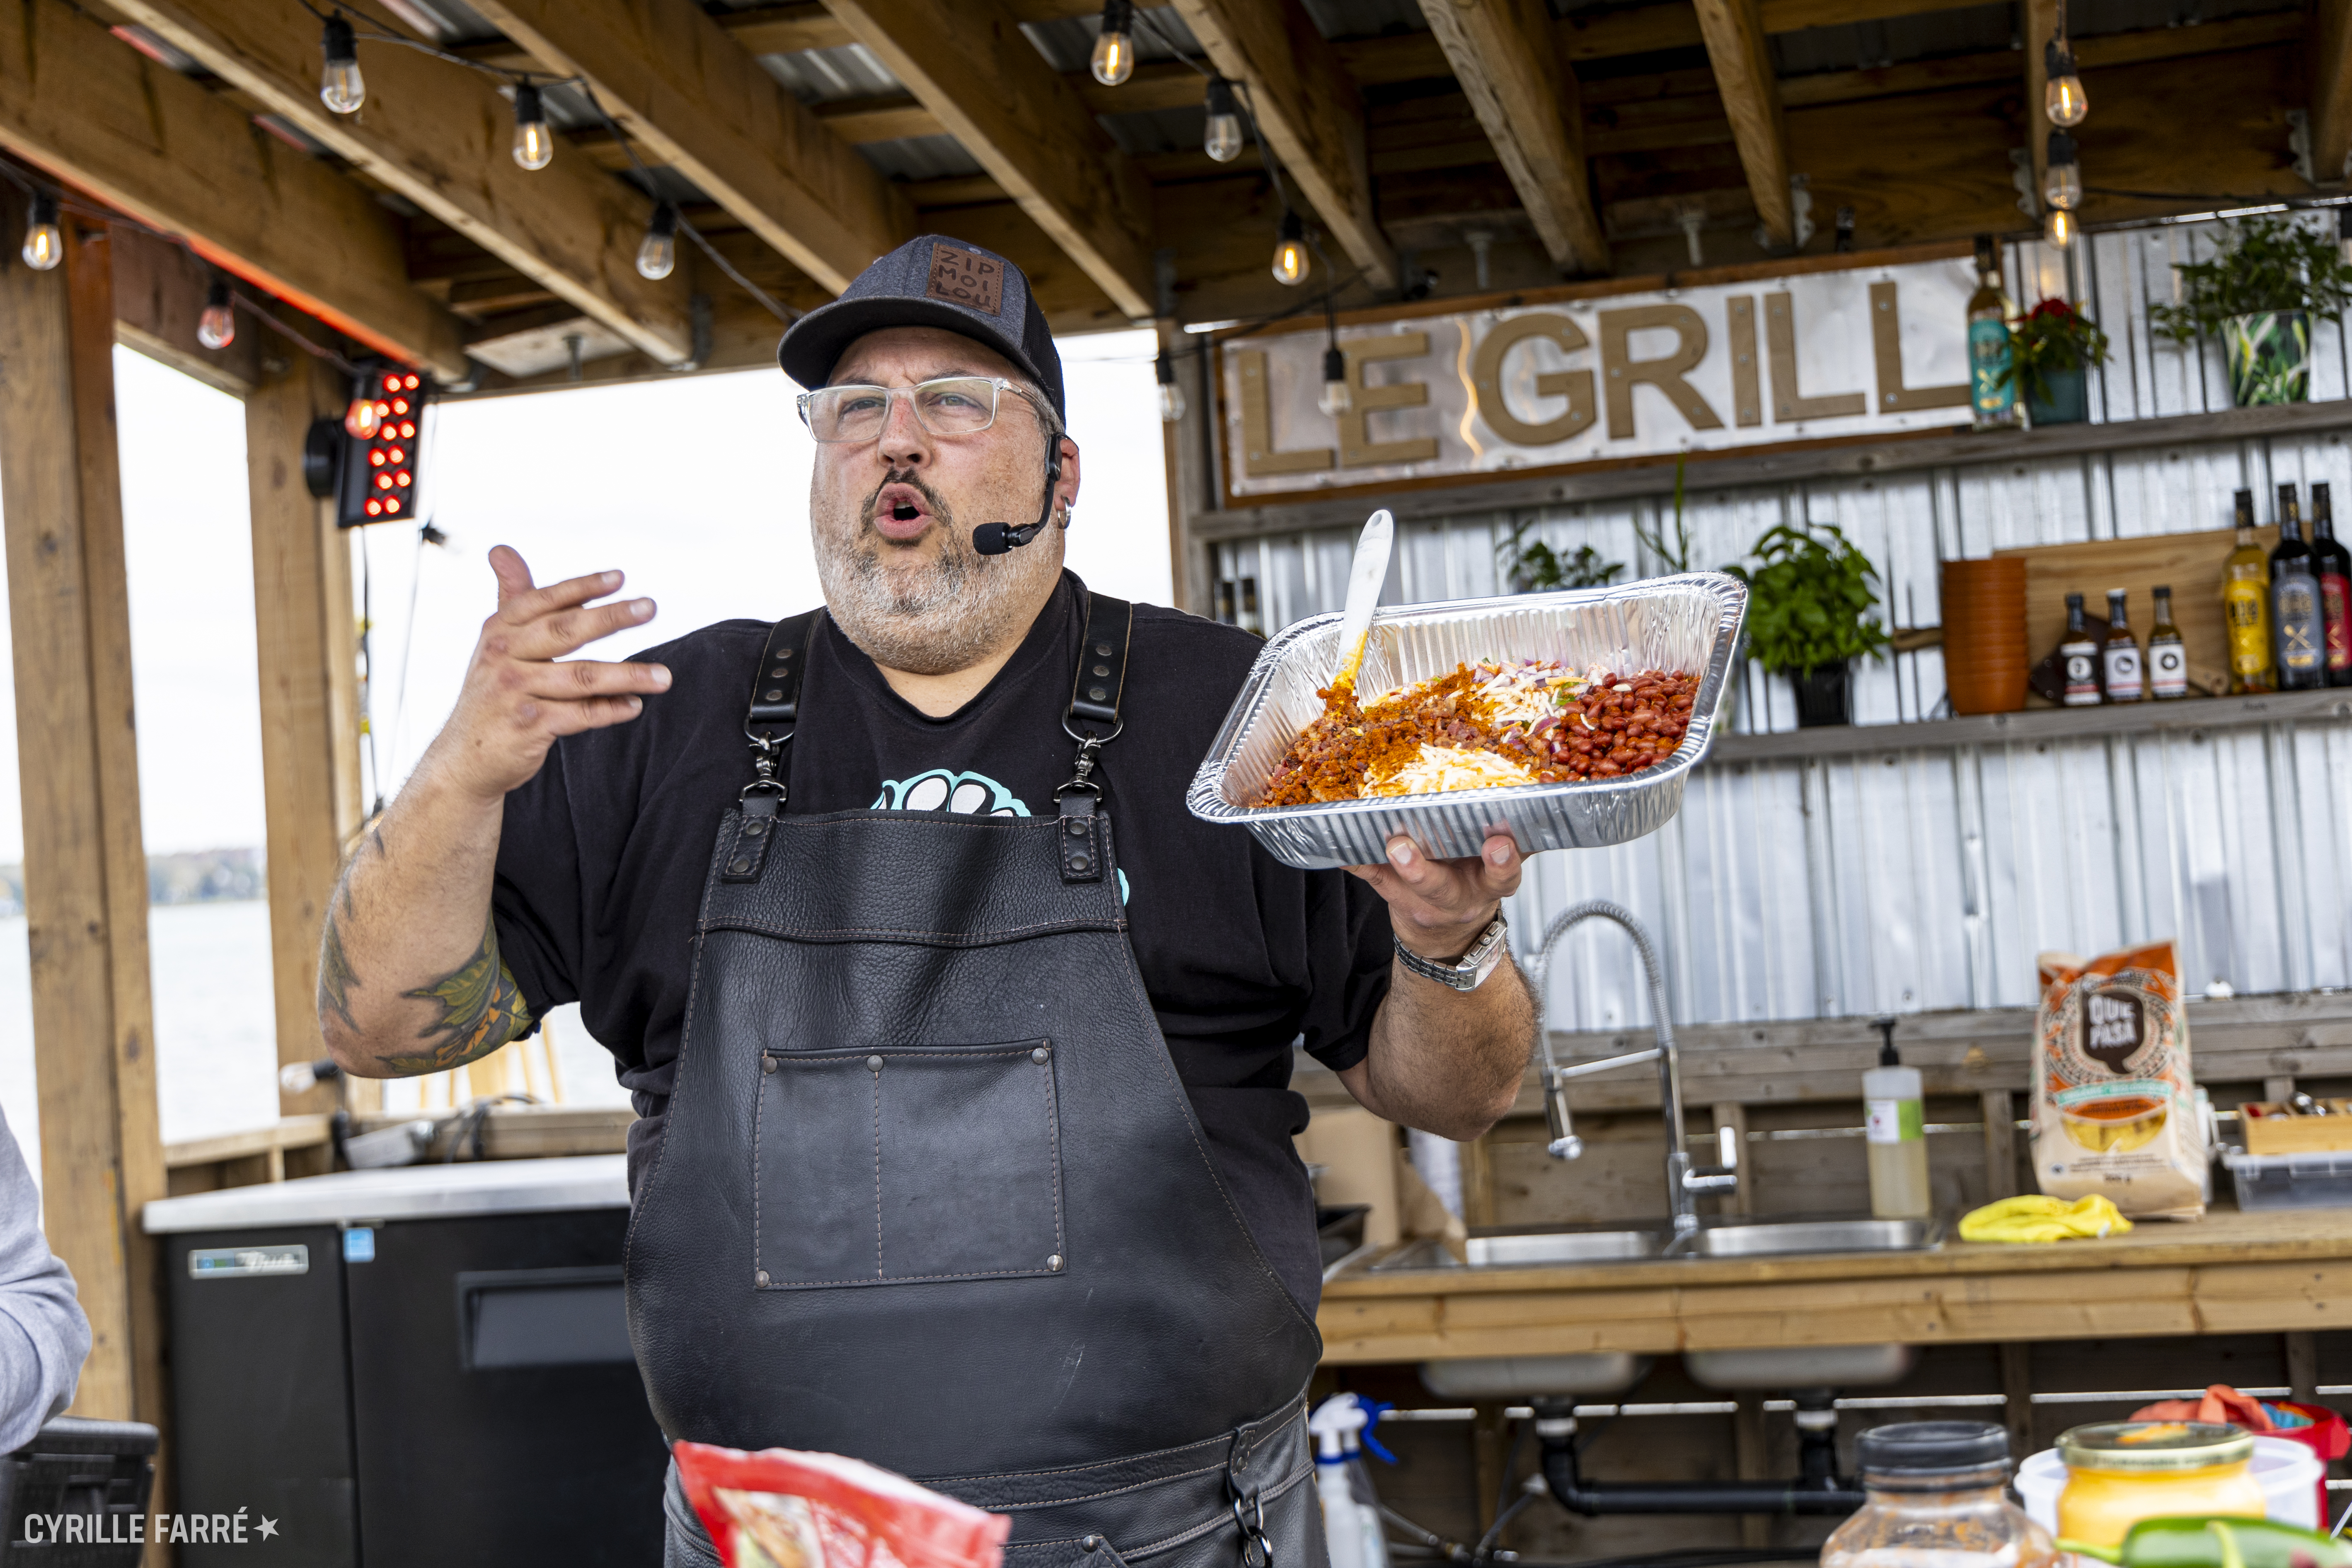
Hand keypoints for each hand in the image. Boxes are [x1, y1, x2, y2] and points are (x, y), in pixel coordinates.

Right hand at [419, 545, 669, 801]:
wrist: (465, 758)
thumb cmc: (492, 694)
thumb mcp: (495, 644)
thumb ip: (511, 600)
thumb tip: (501, 549)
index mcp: (498, 631)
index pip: (543, 600)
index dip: (581, 587)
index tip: (619, 577)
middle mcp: (503, 657)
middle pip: (566, 631)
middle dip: (611, 617)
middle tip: (650, 607)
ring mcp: (514, 693)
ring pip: (581, 677)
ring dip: (628, 675)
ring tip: (664, 676)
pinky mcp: (528, 727)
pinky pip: (580, 715)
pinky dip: (610, 710)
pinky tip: (634, 706)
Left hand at [1347, 832, 1522, 961]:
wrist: (1447, 934)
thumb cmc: (1476, 882)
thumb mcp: (1501, 868)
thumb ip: (1518, 838)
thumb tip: (1540, 793)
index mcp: (1489, 884)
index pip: (1502, 876)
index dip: (1503, 862)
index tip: (1501, 842)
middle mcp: (1457, 897)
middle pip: (1442, 889)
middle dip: (1424, 871)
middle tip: (1405, 847)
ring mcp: (1421, 899)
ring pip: (1404, 885)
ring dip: (1390, 864)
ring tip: (1383, 843)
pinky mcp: (1393, 893)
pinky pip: (1373, 876)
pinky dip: (1356, 860)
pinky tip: (1342, 846)